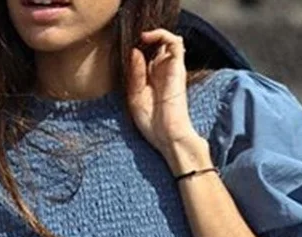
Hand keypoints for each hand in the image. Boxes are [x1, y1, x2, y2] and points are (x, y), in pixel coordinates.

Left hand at [127, 29, 201, 159]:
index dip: (135, 52)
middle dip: (144, 42)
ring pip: (166, 41)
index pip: (145, 58)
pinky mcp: (178, 69)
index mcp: (151, 82)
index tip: (123, 52)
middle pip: (155, 48)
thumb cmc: (152, 125)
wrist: (168, 137)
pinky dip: (162, 34)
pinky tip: (146, 38)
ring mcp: (171, 70)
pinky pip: (174, 42)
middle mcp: (162, 73)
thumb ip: (134, 75)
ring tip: (141, 37)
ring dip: (154, 34)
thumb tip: (135, 51)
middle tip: (131, 42)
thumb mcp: (135, 98)